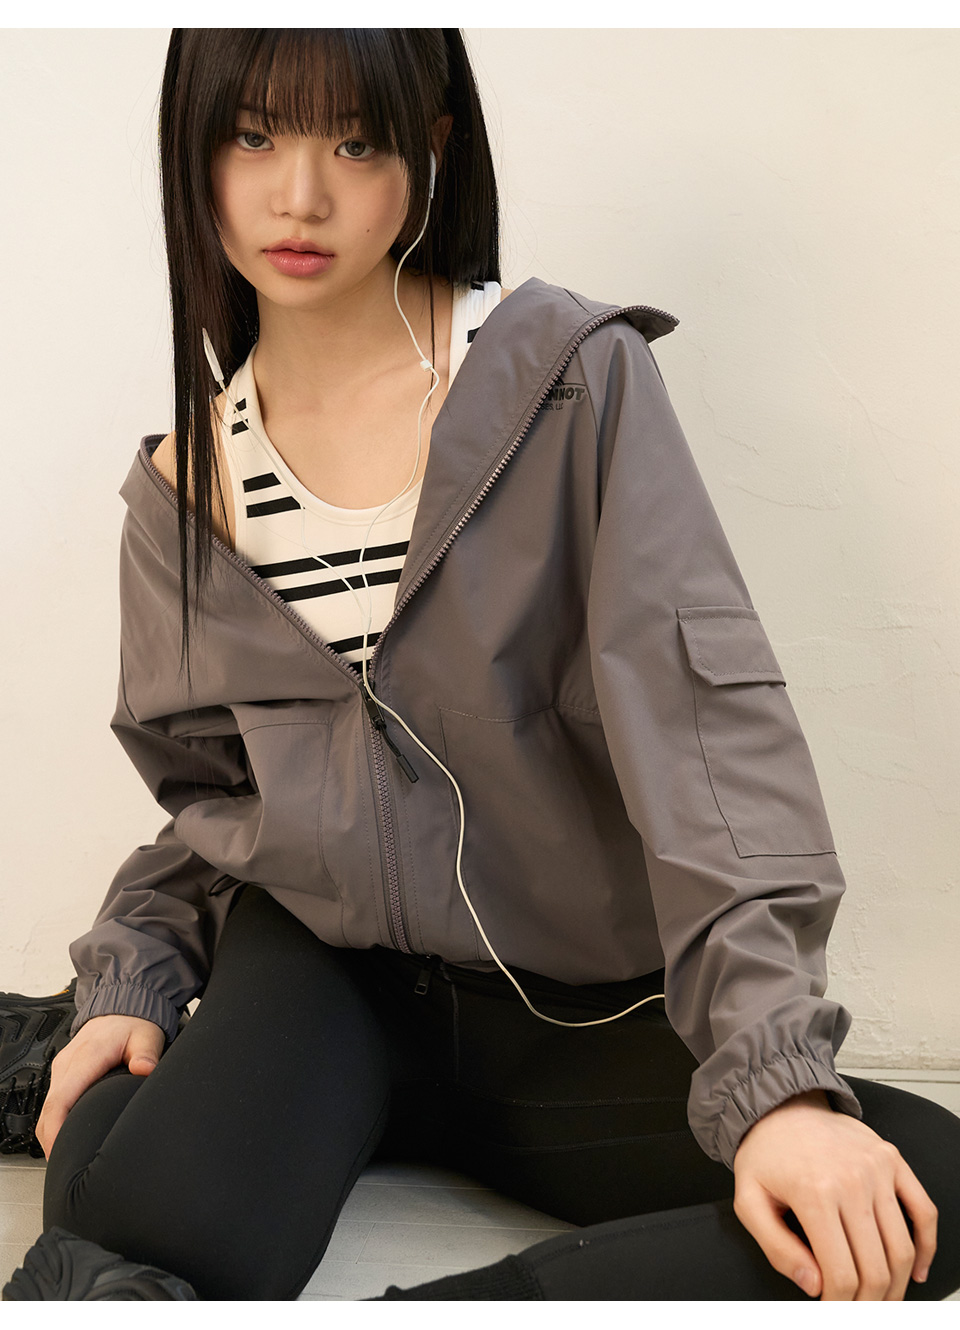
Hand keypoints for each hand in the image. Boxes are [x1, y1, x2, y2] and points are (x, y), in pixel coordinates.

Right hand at [35, 1014, 164, 1157]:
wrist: (123, 1005)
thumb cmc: (134, 1022)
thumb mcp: (146, 1036)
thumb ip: (146, 1055)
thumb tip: (144, 1070)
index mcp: (85, 1057)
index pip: (59, 1101)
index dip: (56, 1131)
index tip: (60, 1153)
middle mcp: (68, 1064)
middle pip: (47, 1111)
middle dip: (51, 1141)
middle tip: (66, 1165)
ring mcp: (63, 1068)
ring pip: (47, 1108)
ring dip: (52, 1132)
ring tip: (67, 1155)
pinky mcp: (65, 1072)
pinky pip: (53, 1101)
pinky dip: (55, 1120)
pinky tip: (68, 1134)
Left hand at [733, 1089, 937, 1299]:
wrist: (781, 1106)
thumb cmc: (765, 1156)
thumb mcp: (749, 1201)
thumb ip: (776, 1249)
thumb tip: (814, 1285)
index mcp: (814, 1193)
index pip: (842, 1273)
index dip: (840, 1306)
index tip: (833, 1311)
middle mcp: (852, 1180)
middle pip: (876, 1268)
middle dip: (868, 1304)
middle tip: (856, 1312)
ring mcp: (877, 1168)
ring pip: (901, 1248)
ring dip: (896, 1286)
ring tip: (881, 1301)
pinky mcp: (893, 1160)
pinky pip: (923, 1212)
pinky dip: (926, 1248)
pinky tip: (914, 1272)